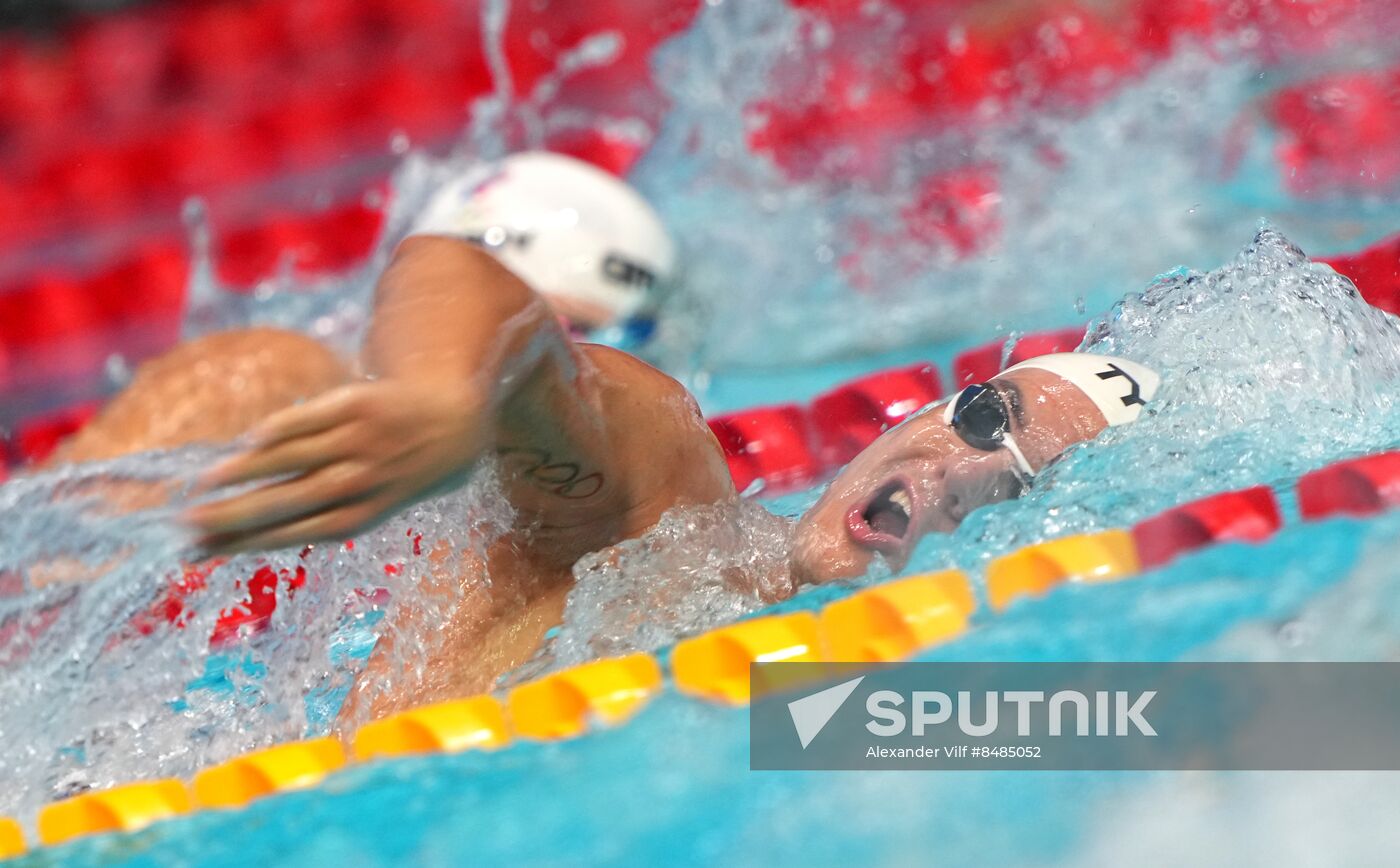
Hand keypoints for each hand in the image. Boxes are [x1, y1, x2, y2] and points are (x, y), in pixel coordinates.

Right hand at [186, 378, 486, 552]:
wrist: (455, 423)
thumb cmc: (399, 472)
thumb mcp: (373, 503)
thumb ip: (320, 513)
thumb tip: (249, 532)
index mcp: (362, 514)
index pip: (294, 533)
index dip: (247, 543)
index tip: (203, 551)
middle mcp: (361, 480)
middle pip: (289, 501)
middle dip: (237, 515)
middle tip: (189, 524)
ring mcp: (360, 441)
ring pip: (293, 458)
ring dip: (245, 471)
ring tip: (204, 484)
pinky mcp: (359, 403)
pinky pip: (308, 418)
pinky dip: (276, 431)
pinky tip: (246, 444)